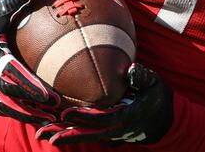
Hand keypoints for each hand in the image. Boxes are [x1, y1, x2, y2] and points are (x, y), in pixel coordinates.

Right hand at [0, 0, 60, 122]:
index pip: (13, 75)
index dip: (30, 86)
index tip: (50, 95)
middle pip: (13, 97)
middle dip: (35, 107)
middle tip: (58, 112)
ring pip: (7, 107)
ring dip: (28, 115)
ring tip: (52, 122)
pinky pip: (2, 106)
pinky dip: (19, 114)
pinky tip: (38, 119)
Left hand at [36, 63, 173, 145]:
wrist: (162, 120)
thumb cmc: (157, 98)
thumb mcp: (155, 85)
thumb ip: (143, 78)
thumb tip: (132, 69)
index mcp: (127, 117)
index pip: (103, 119)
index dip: (85, 117)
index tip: (68, 113)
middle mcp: (115, 129)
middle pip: (88, 133)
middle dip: (67, 133)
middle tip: (44, 133)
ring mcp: (109, 133)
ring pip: (84, 134)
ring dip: (64, 134)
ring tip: (42, 133)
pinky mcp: (105, 131)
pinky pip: (85, 132)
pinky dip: (70, 131)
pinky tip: (53, 128)